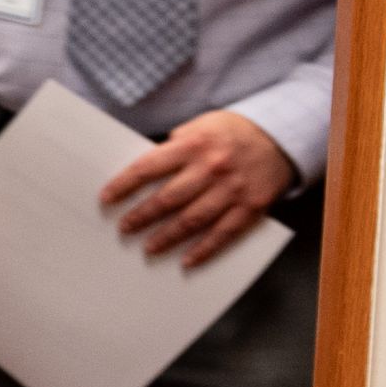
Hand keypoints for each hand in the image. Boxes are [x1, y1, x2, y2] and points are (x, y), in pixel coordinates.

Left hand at [104, 111, 294, 266]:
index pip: (149, 168)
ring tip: (149, 248)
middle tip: (125, 228)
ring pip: (193, 219)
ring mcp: (232, 189)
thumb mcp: (198, 126)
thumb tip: (143, 171)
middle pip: (169, 198)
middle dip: (142, 216)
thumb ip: (173, 146)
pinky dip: (205, 249)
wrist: (279, 137)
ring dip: (168, 236)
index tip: (106, 198)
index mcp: (193, 145)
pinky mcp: (251, 207)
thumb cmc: (230, 132)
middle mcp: (211, 168)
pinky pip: (224, 233)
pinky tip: (187, 260)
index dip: (124, 185)